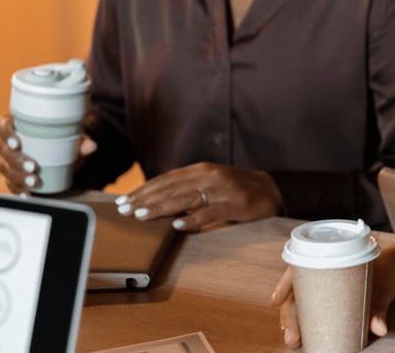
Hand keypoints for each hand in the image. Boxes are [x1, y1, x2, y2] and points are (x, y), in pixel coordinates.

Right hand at [0, 115, 96, 193]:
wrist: (66, 156)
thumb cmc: (65, 140)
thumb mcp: (74, 138)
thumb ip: (82, 141)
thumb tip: (91, 146)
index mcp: (20, 126)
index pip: (4, 126)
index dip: (7, 134)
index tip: (17, 143)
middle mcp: (11, 143)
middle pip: (3, 150)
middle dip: (16, 160)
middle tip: (33, 167)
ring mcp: (10, 160)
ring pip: (5, 168)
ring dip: (18, 176)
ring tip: (34, 181)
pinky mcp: (13, 176)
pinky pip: (10, 184)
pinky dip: (18, 190)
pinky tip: (27, 194)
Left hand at [115, 162, 283, 229]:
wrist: (270, 190)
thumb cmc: (235, 188)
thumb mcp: (210, 181)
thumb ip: (187, 186)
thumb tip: (154, 198)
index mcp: (201, 169)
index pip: (166, 179)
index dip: (144, 189)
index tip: (123, 200)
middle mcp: (209, 176)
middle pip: (171, 188)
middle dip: (145, 199)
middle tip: (124, 210)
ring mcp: (222, 190)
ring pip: (186, 198)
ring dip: (161, 207)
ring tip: (141, 216)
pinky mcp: (234, 205)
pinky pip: (210, 212)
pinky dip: (193, 219)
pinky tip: (178, 225)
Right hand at [270, 233, 394, 347]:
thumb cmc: (387, 268)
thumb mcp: (385, 286)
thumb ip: (380, 307)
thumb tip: (378, 329)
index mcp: (331, 256)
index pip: (300, 267)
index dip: (285, 284)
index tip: (275, 302)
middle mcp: (324, 269)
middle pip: (298, 289)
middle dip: (290, 314)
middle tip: (291, 337)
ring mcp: (326, 282)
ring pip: (301, 298)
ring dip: (294, 319)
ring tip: (292, 339)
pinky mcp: (332, 294)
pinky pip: (312, 304)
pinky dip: (305, 318)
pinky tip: (299, 333)